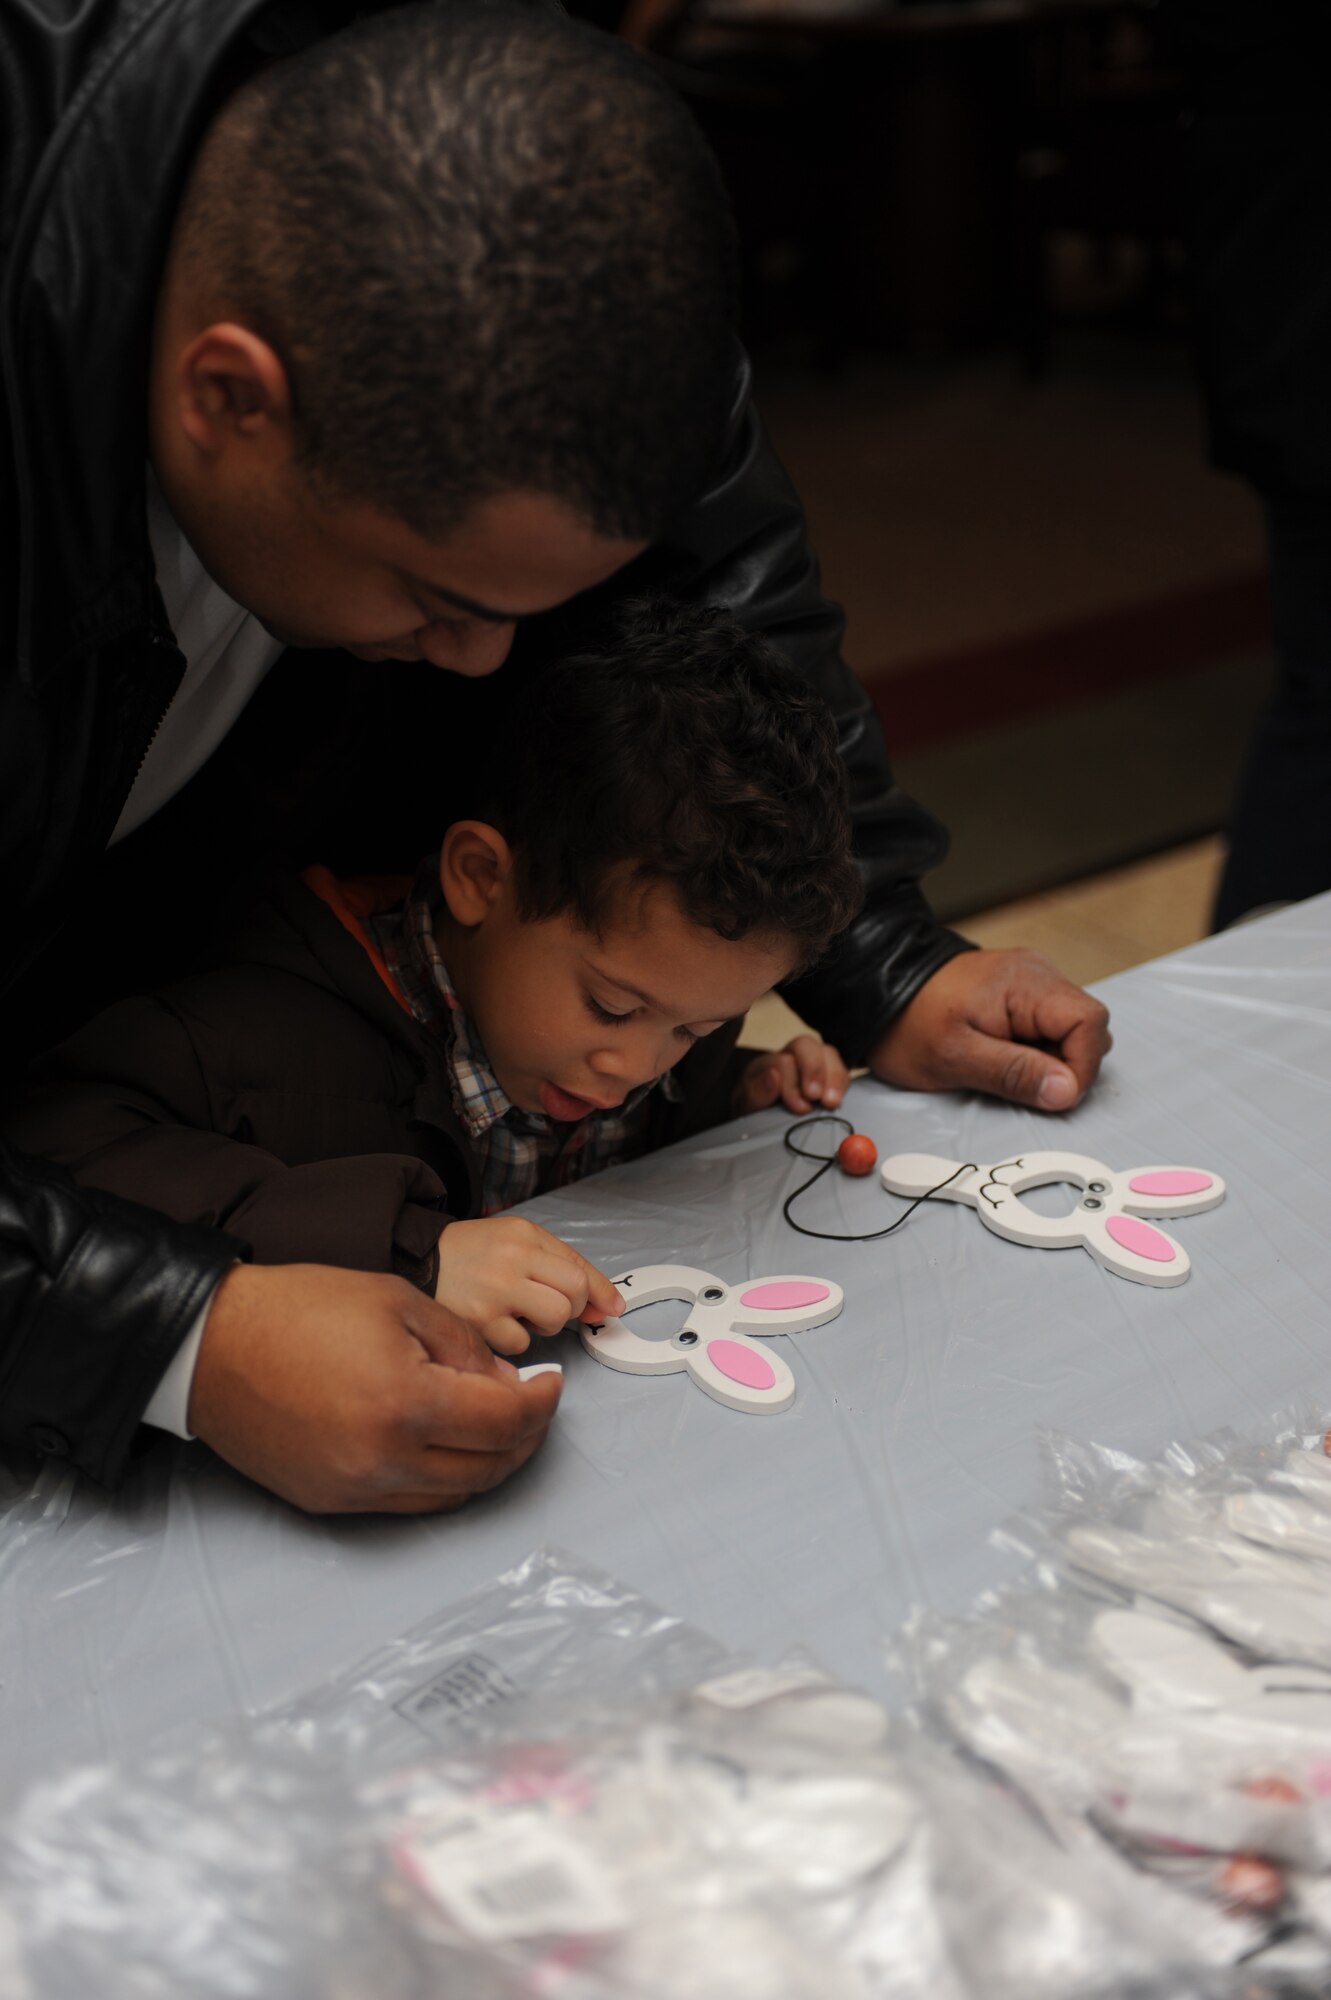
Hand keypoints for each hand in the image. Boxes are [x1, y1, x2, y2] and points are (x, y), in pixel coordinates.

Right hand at [189, 1262, 561, 1514]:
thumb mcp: (398, 1302)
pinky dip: (442, 1478)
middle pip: (488, 1467)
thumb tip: (506, 1383)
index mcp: (406, 1403)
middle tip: (532, 1405)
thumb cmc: (299, 1310)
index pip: (505, 1423)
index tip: (551, 1384)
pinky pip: (409, 1502)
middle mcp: (383, 1459)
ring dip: (488, 1462)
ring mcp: (354, 1489)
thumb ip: (464, 1346)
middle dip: (525, 1437)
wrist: (211, 1346)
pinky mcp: (329, 1502)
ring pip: (453, 1493)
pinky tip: (446, 1444)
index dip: (541, 1405)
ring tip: (495, 1423)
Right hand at [436, 1216, 623, 1355]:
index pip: (580, 1268)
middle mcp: (512, 1259)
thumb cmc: (474, 1254)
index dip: (601, 1293)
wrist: (417, 1260)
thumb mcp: (519, 1241)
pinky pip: (522, 1342)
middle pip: (575, 1294)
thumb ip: (564, 1267)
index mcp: (525, 1236)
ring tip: (519, 1312)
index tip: (612, 1308)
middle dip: (571, 1307)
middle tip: (547, 1305)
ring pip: (554, 1318)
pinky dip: (515, 1338)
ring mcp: (495, 1291)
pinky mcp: (478, 1321)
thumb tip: (610, 1306)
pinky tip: (496, 1322)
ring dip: (545, 1324)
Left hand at [735, 1033, 850, 1115]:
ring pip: (827, 1053)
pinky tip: (838, 1099)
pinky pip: (841, 1069)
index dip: (792, 1083)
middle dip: (814, 1069)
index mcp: (767, 1063)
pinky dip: (842, 1083)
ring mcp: (811, 1064)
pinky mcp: (827, 1076)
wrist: (761, 1119)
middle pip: (806, 1045)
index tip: (801, 1106)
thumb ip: (755, 1092)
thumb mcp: (746, 1105)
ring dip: (834, 1077)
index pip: (783, 1061)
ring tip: (832, 1101)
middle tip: (817, 1096)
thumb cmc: (753, 1110)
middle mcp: (790, 1057)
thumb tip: (773, 1077)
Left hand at [871, 949, 1110, 1109]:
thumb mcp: (955, 1058)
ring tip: (1002, 1064)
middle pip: (1086, 1026)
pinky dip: (1034, 1048)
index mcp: (1026, 982)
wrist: (877, 991)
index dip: (1081, 1066)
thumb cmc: (907, 1022)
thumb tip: (1067, 1091)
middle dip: (1065, 1065)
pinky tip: (1002, 1054)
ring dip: (1049, 1059)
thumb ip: (1015, 1073)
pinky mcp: (1020, 993)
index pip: (1090, 1023)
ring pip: (1069, 1029)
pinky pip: (1048, 1025)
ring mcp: (1031, 981)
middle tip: (1019, 1080)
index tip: (1052, 1094)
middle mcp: (1037, 974)